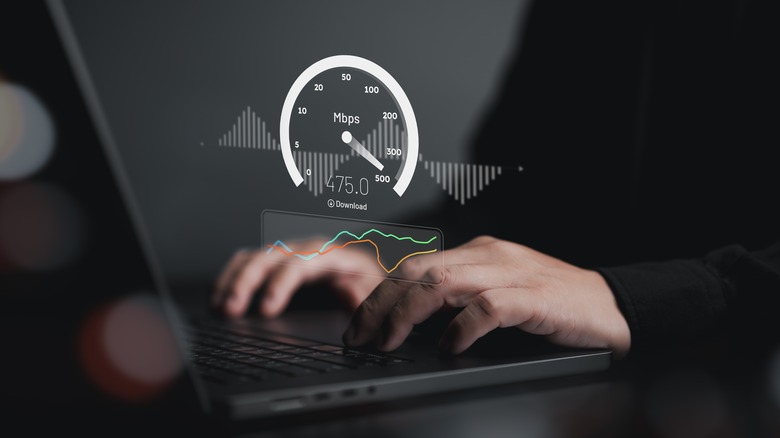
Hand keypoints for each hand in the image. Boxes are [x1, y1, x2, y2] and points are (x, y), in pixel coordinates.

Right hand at [213, 237, 385, 316]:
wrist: (375, 271)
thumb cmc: (374, 282)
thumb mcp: (377, 291)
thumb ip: (367, 298)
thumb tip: (353, 303)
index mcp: (330, 254)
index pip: (300, 264)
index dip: (280, 285)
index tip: (266, 310)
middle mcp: (304, 250)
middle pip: (268, 257)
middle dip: (246, 282)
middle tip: (231, 310)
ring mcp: (288, 255)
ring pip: (253, 257)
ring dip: (232, 280)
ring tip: (219, 307)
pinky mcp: (277, 264)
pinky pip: (248, 263)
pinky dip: (230, 279)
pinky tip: (219, 299)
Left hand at [342, 236, 631, 357]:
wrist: (612, 308)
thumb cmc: (553, 308)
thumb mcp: (499, 297)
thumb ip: (460, 303)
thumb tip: (412, 329)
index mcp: (479, 253)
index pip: (415, 267)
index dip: (381, 294)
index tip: (360, 324)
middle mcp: (490, 256)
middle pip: (419, 271)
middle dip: (382, 304)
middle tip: (361, 336)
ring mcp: (513, 274)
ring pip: (443, 283)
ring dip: (408, 314)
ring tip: (389, 341)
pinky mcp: (535, 297)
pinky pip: (487, 307)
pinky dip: (462, 327)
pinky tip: (449, 347)